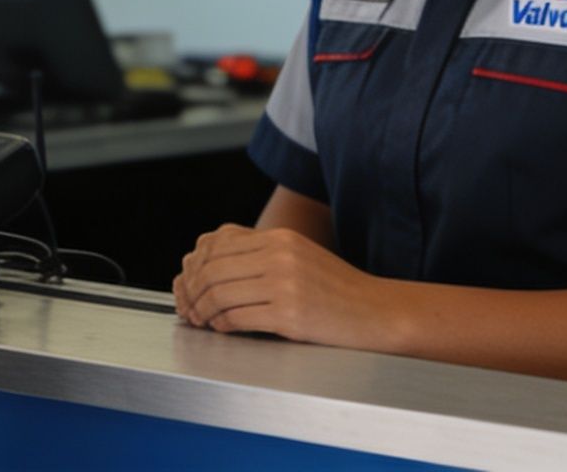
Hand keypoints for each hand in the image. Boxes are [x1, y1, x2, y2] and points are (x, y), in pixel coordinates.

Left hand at [171, 223, 408, 350]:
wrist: (376, 312)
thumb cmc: (336, 289)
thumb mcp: (298, 255)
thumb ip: (259, 252)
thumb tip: (210, 260)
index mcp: (279, 238)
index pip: (217, 243)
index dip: (196, 265)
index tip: (190, 281)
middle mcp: (279, 256)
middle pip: (213, 268)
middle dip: (194, 290)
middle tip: (190, 307)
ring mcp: (285, 284)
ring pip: (220, 293)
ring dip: (204, 310)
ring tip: (204, 320)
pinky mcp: (289, 315)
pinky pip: (238, 317)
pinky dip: (222, 325)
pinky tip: (223, 328)